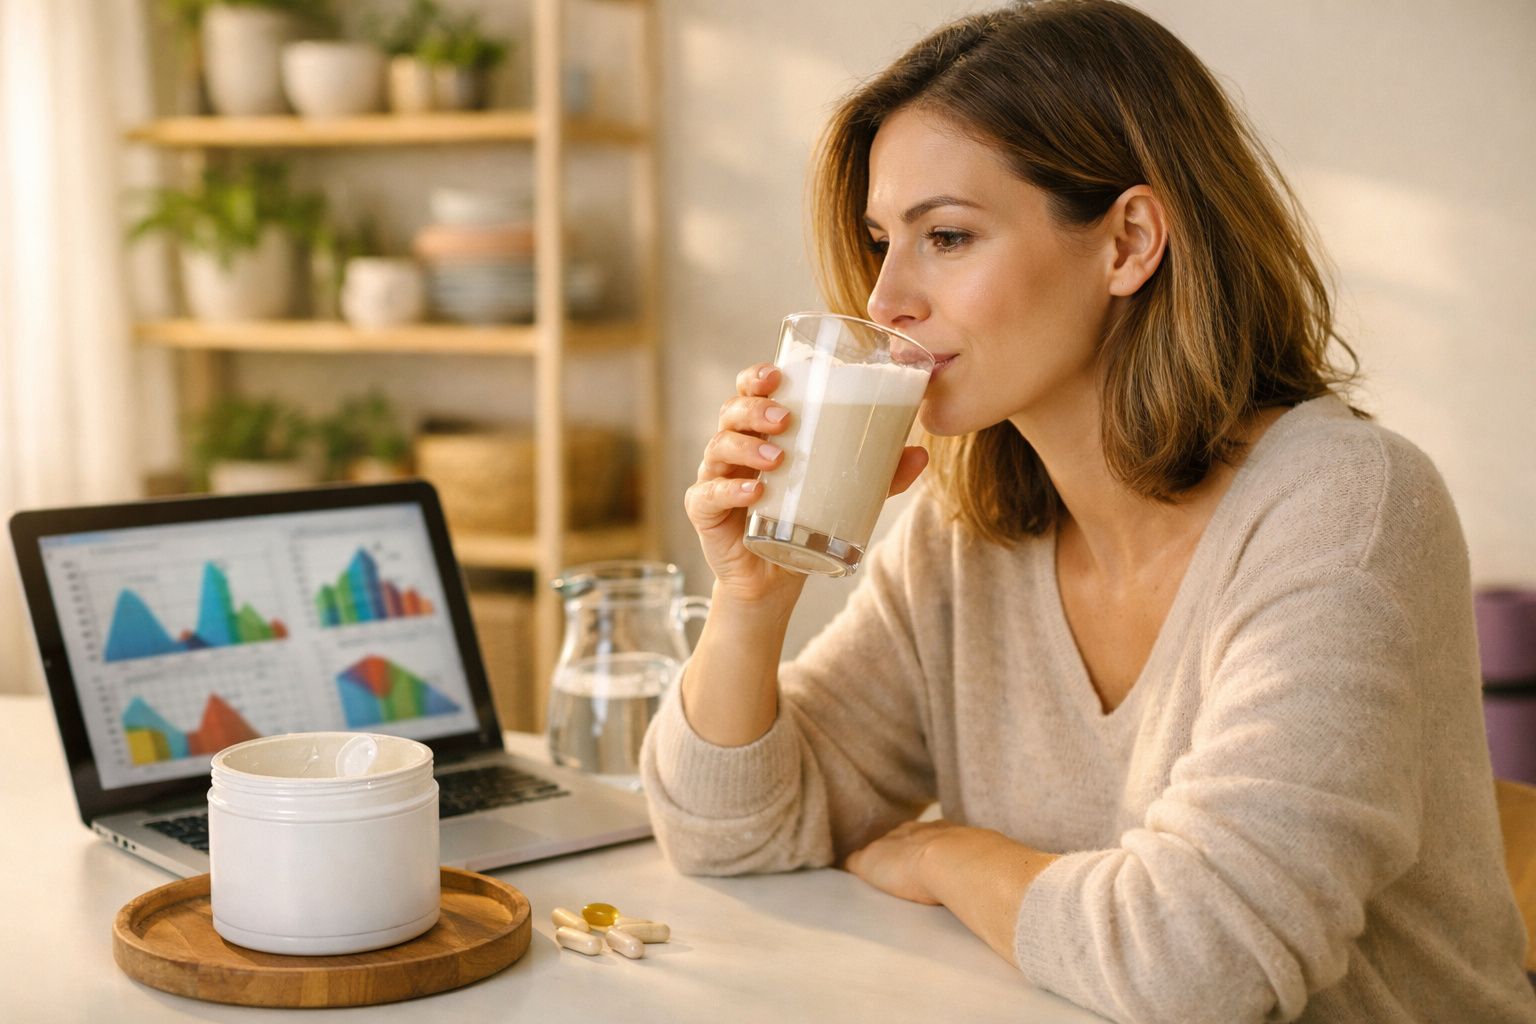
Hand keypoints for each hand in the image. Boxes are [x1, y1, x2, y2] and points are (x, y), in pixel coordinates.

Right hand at [683, 362, 928, 603]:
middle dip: (755, 409)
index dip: (756, 377)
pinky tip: (753, 492)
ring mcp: (715, 478)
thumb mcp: (846, 494)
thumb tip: (920, 454)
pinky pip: (709, 494)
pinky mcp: (704, 512)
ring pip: (719, 447)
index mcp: (760, 432)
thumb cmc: (803, 521)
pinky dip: (729, 490)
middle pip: (731, 412)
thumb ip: (880, 476)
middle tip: (785, 418)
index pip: (749, 392)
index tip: (777, 374)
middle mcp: (732, 448)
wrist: (773, 577)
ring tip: (778, 458)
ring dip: (747, 447)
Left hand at [846, 819, 1060, 964]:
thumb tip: (1042, 884)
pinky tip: (847, 867)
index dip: (929, 839)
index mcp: (953, 835)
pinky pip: (859, 861)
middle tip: (893, 845)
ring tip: (867, 857)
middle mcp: (924, 835)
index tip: (927, 843)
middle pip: (906, 833)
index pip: (936, 834)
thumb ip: (1010, 873)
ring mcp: (897, 846)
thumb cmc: (993, 871)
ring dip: (877, 851)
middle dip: (900, 839)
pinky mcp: (875, 862)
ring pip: (882, 844)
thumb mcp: (1004, 865)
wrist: (965, 866)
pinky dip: (855, 864)